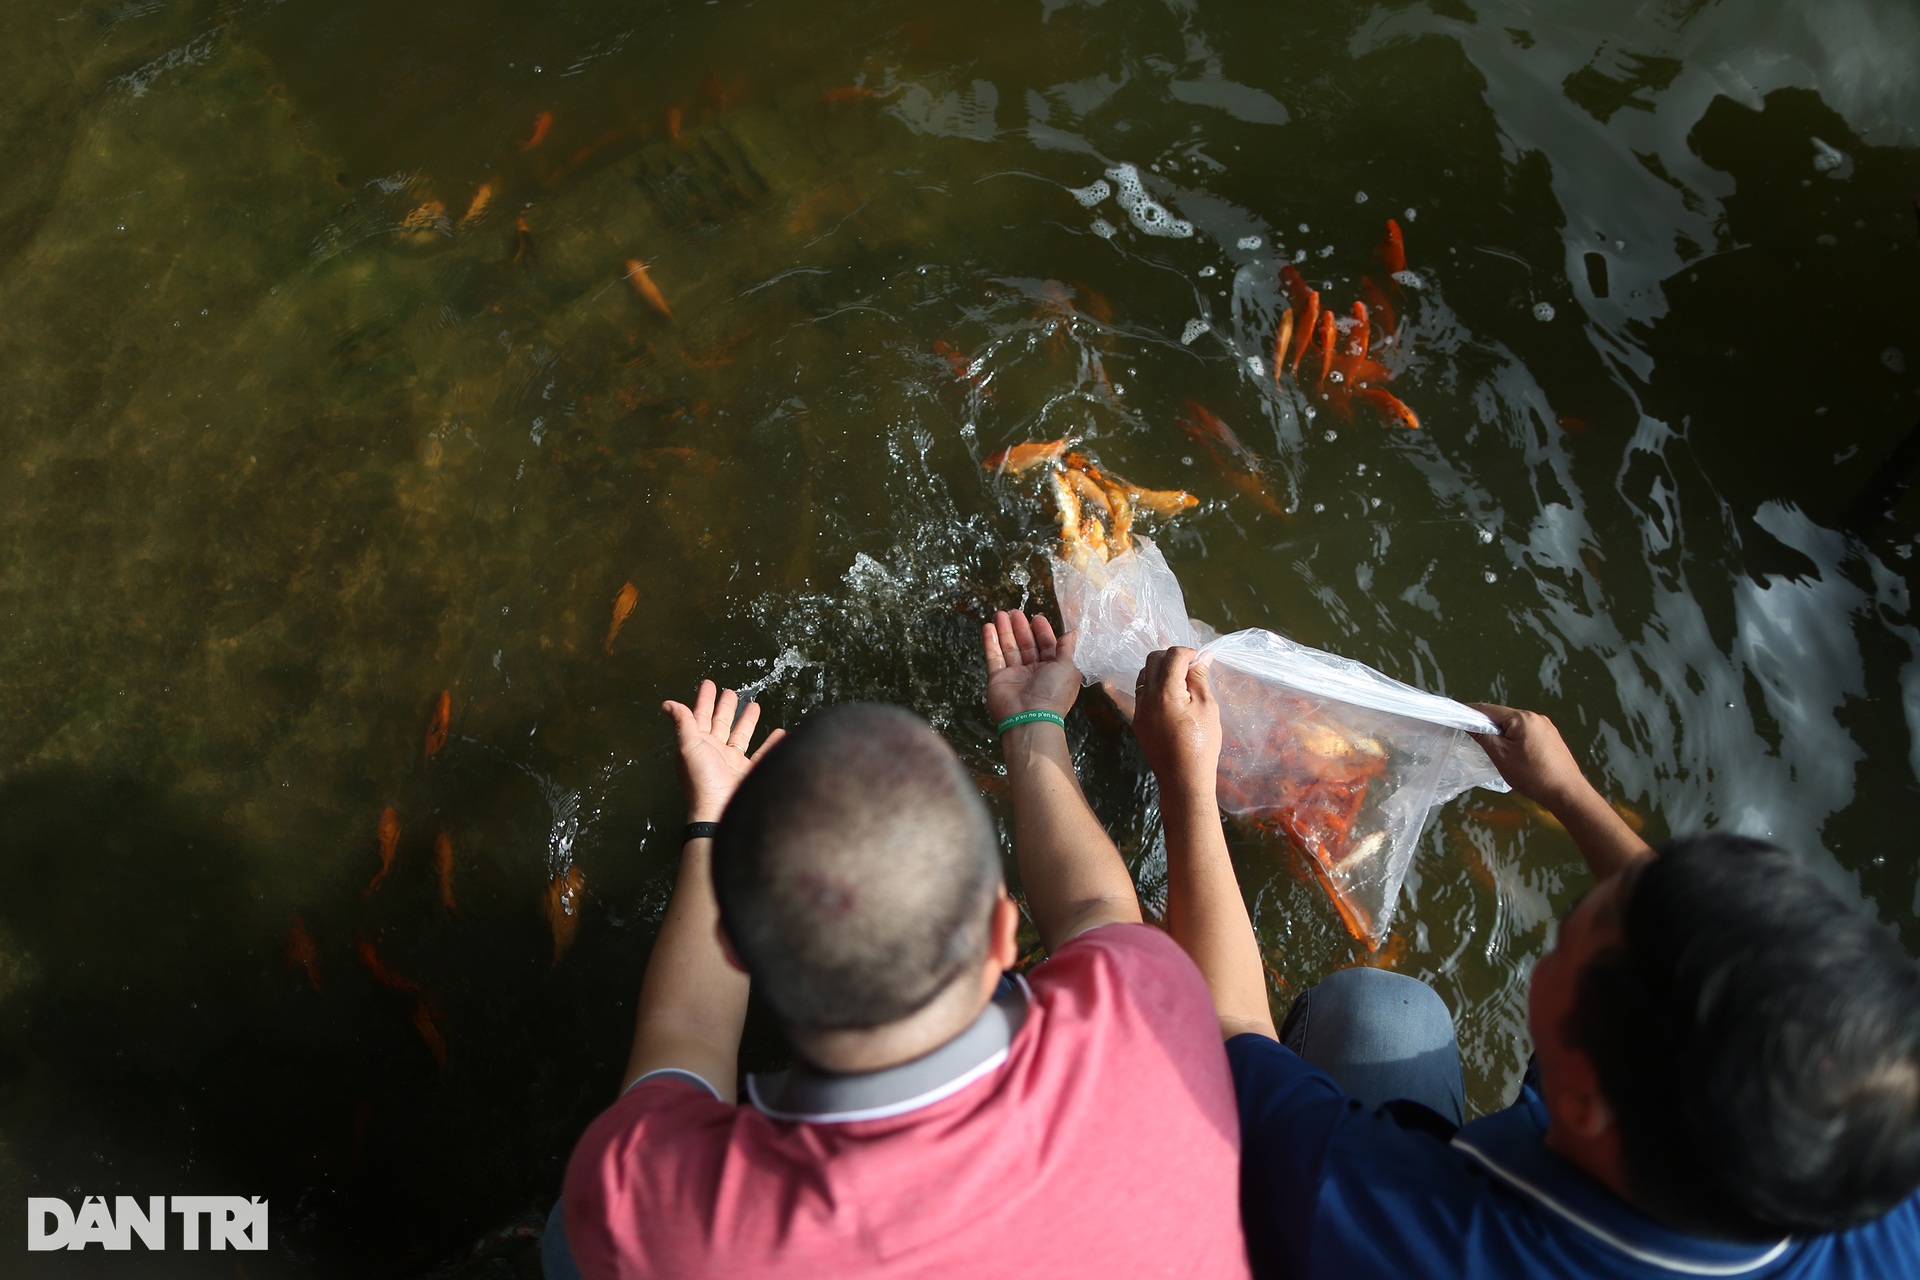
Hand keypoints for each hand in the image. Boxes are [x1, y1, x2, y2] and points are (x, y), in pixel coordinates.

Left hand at [662, 680, 786, 822]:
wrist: (719, 812)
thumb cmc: (702, 781)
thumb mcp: (689, 746)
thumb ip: (682, 723)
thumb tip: (667, 704)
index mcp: (698, 744)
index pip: (701, 715)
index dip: (704, 699)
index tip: (709, 684)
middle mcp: (714, 752)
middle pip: (720, 724)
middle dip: (725, 707)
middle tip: (730, 692)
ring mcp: (732, 763)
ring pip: (741, 736)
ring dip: (747, 721)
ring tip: (754, 705)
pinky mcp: (748, 773)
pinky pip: (761, 755)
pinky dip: (771, 744)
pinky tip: (779, 733)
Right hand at [982, 610, 1081, 723]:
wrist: (1030, 719)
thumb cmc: (1053, 693)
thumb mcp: (1068, 667)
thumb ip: (1068, 648)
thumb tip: (1074, 632)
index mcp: (1053, 670)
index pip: (1047, 646)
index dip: (1042, 631)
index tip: (1036, 617)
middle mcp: (1034, 673)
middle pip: (1026, 645)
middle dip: (1021, 628)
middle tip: (1014, 612)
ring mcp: (1015, 676)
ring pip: (1009, 648)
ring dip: (1004, 631)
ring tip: (1000, 614)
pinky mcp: (998, 679)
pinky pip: (994, 657)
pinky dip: (991, 642)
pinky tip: (989, 627)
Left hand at [1132, 648, 1220, 796]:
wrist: (1183, 778)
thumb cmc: (1202, 744)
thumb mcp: (1208, 708)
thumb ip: (1200, 678)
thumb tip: (1201, 656)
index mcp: (1165, 692)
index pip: (1172, 656)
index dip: (1188, 653)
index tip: (1199, 661)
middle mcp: (1146, 697)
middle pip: (1153, 660)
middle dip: (1172, 657)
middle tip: (1190, 669)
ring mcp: (1139, 710)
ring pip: (1144, 675)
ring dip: (1161, 671)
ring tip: (1181, 683)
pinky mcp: (1137, 721)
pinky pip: (1142, 693)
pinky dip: (1154, 687)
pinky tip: (1171, 698)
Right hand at [1465, 703, 1590, 810]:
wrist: (1566, 792)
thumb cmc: (1531, 774)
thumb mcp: (1501, 756)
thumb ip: (1483, 737)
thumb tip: (1469, 724)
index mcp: (1523, 718)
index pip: (1490, 709)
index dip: (1471, 713)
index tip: (1456, 718)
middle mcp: (1536, 717)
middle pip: (1504, 717)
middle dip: (1488, 726)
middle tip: (1474, 740)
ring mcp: (1547, 728)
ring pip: (1516, 727)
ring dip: (1503, 735)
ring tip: (1494, 751)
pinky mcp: (1552, 739)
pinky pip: (1527, 734)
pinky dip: (1515, 740)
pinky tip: (1513, 755)